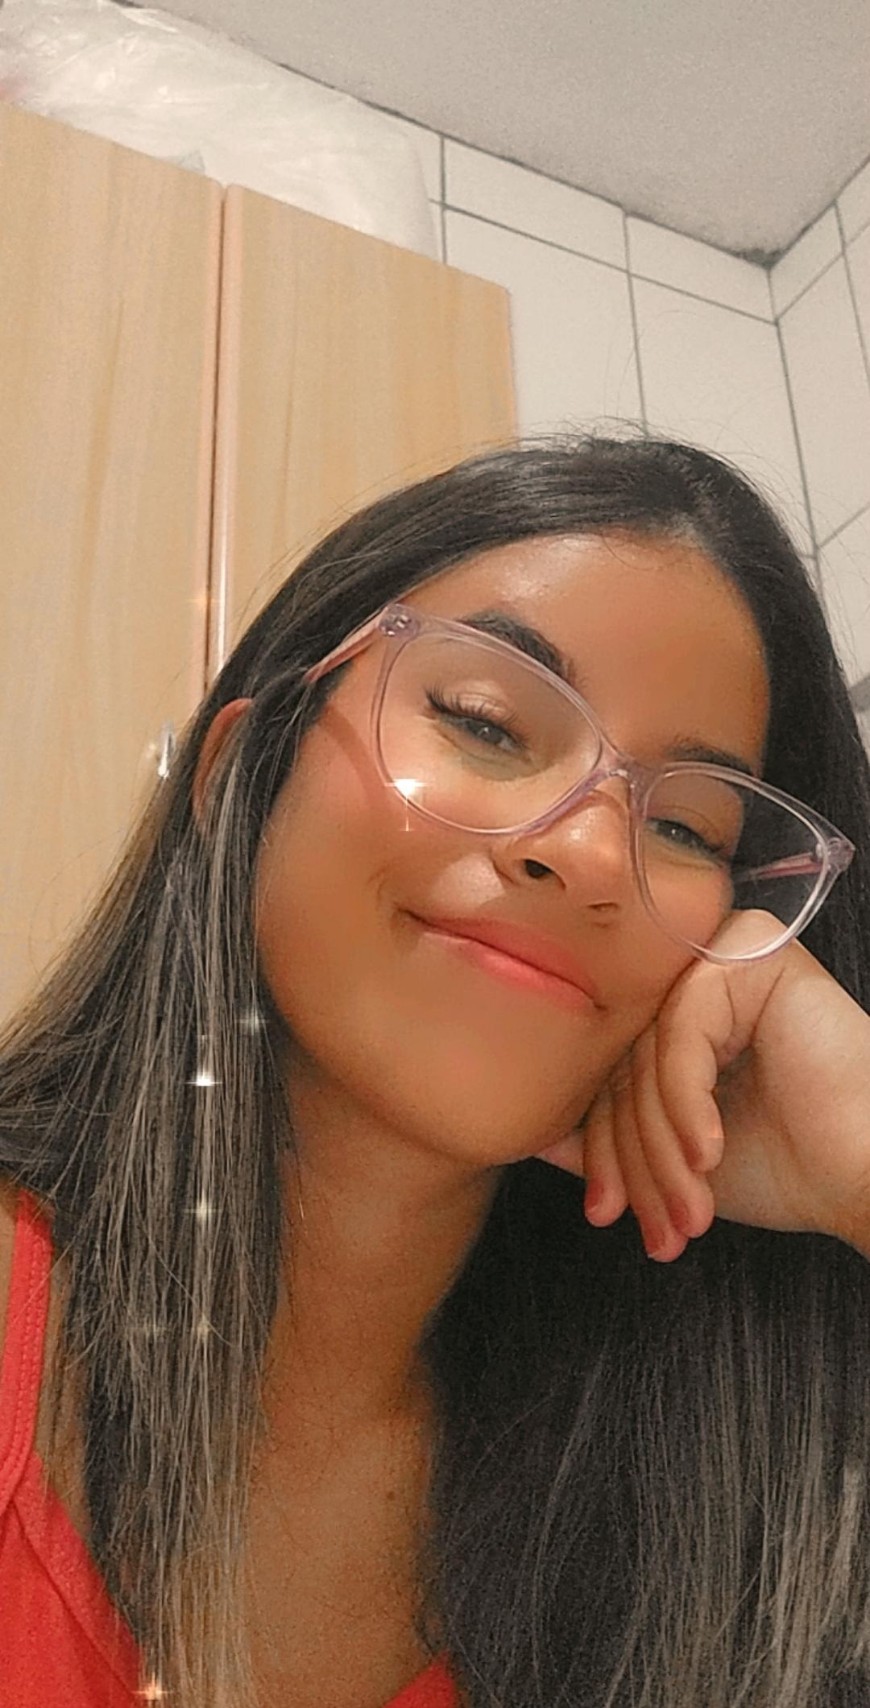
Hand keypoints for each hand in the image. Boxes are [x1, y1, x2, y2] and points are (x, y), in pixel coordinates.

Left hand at [536, 911, 869, 1261]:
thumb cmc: (792, 1163)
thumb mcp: (672, 1157)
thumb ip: (604, 1136)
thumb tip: (524, 1132)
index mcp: (676, 1006)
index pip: (610, 1070)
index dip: (602, 1149)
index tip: (607, 1215)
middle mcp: (694, 967)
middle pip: (624, 1063)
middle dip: (635, 1158)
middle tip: (651, 1226)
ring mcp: (721, 952)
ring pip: (647, 1055)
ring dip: (663, 1148)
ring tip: (688, 1211)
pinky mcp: (751, 954)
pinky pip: (682, 1034)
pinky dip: (690, 1104)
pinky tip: (712, 1154)